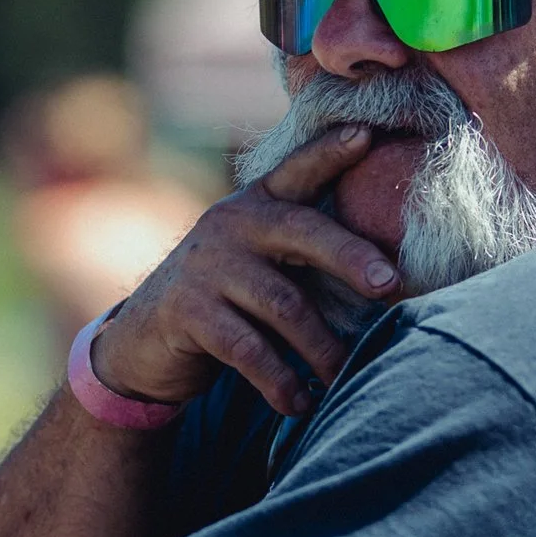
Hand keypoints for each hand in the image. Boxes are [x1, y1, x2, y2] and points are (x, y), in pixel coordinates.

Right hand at [92, 124, 396, 416]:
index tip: (368, 133)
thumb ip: (302, 252)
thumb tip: (391, 276)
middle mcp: (231, 225)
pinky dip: (281, 381)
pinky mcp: (187, 312)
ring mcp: (206, 266)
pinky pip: (248, 349)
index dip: (330, 152)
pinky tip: (301, 403)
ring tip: (346, 376)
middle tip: (391, 284)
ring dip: (322, 347)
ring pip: (283, 304)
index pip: (297, 171)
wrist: (144, 342)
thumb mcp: (258, 263)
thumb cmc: (227, 301)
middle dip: (350, 256)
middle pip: (301, 232)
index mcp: (255, 205)